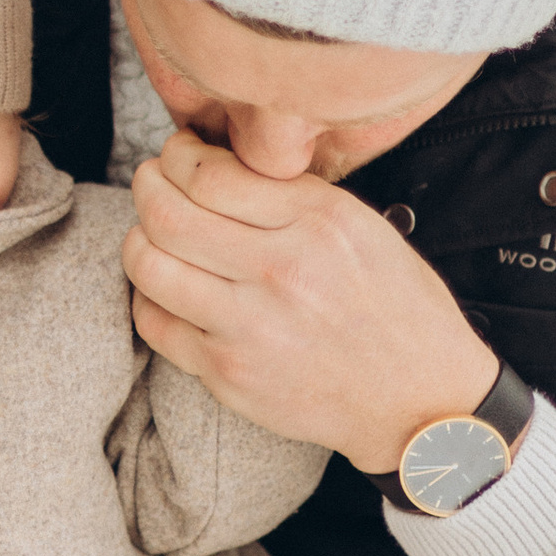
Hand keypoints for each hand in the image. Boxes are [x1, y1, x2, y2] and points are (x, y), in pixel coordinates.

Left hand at [122, 130, 493, 476]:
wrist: (418, 399)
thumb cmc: (396, 309)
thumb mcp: (365, 229)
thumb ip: (294, 196)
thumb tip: (217, 162)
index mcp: (320, 222)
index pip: (211, 173)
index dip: (179, 156)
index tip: (179, 155)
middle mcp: (282, 269)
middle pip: (167, 214)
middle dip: (146, 188)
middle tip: (151, 184)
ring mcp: (249, 326)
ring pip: (149, 265)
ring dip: (138, 242)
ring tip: (151, 236)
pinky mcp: (228, 372)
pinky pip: (155, 322)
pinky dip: (147, 297)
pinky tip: (165, 289)